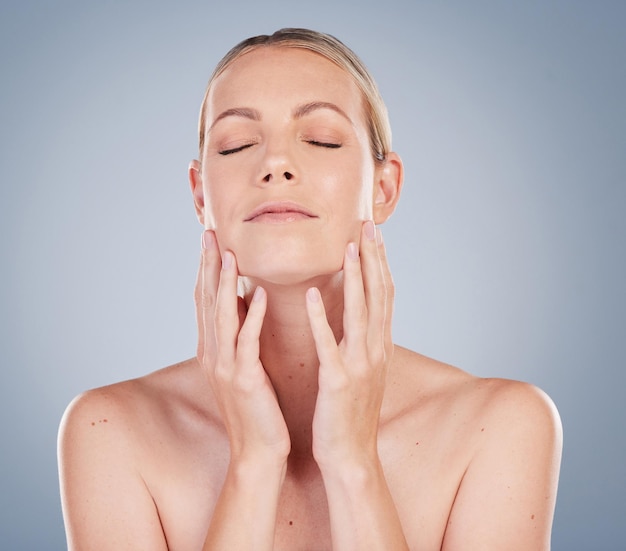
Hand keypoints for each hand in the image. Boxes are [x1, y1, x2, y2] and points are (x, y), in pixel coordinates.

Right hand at [195, 230, 289, 463]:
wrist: (257, 453)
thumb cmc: (255, 409)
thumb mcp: (241, 368)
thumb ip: (238, 335)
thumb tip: (244, 301)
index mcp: (213, 351)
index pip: (205, 301)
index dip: (205, 270)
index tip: (209, 240)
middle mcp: (213, 355)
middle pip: (206, 302)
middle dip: (207, 267)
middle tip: (208, 234)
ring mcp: (226, 368)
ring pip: (222, 317)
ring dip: (223, 285)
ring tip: (229, 254)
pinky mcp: (245, 381)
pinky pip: (247, 343)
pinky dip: (252, 316)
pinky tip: (258, 294)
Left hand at [306, 220, 393, 470]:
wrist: (351, 454)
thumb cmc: (351, 411)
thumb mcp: (364, 369)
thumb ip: (363, 340)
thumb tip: (360, 314)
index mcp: (379, 346)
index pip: (384, 295)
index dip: (380, 263)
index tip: (373, 234)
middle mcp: (376, 350)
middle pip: (378, 296)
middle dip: (373, 259)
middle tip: (367, 225)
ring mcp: (360, 366)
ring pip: (360, 313)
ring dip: (355, 279)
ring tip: (348, 248)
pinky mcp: (338, 382)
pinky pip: (329, 345)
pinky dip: (322, 320)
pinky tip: (312, 296)